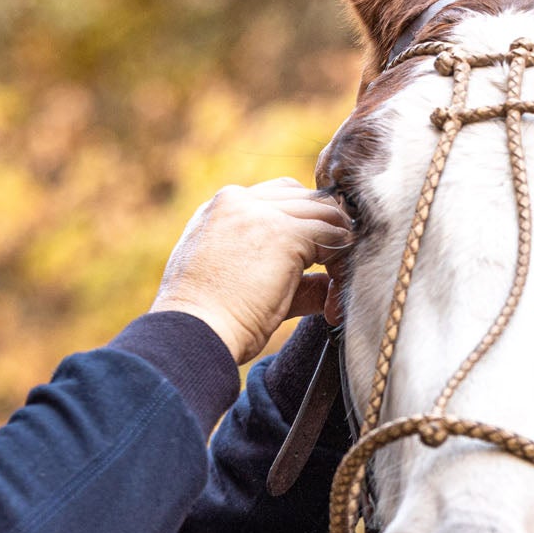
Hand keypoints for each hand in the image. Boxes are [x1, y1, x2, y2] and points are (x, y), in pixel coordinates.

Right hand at [150, 179, 350, 363]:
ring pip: (324, 212)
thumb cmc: (206, 323)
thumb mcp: (235, 285)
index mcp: (219, 210)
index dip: (301, 223)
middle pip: (305, 198)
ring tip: (335, 285)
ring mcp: (261, 214)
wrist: (192, 336)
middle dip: (323, 229)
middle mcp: (237, 201)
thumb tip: (323, 286)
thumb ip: (278, 272)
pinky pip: (332, 234)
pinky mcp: (284, 234)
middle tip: (331, 273)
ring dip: (337, 245)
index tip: (312, 258)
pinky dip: (342, 259)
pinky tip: (335, 290)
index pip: (278, 196)